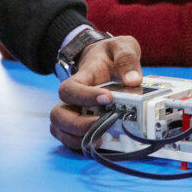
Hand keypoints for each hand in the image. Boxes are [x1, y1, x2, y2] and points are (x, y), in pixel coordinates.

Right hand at [50, 35, 141, 152]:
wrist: (104, 59)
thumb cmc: (110, 54)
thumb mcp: (122, 46)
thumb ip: (127, 58)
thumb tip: (133, 80)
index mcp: (82, 77)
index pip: (71, 88)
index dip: (84, 96)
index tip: (107, 98)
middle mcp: (74, 98)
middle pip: (58, 115)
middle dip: (76, 125)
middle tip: (100, 123)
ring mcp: (75, 112)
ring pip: (60, 130)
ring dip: (76, 138)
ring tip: (101, 138)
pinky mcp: (82, 124)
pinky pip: (72, 139)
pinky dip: (82, 145)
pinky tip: (102, 143)